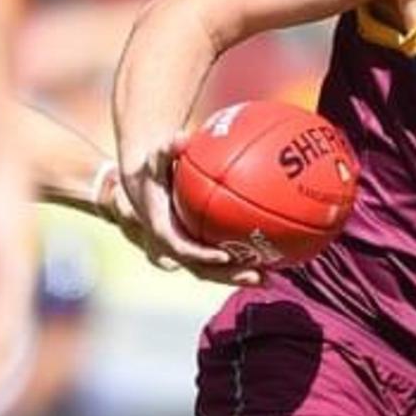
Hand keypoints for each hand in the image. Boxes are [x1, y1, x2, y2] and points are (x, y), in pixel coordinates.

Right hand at [118, 134, 260, 285]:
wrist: (144, 188)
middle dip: (228, 276)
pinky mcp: (198, 250)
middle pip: (202, 270)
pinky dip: (242, 264)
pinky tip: (271, 262)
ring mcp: (187, 252)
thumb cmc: (153, 173)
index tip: (224, 255)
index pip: (182, 249)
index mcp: (163, 231)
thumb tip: (181, 137)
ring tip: (270, 278)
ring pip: (213, 271)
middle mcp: (175, 248)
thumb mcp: (154, 160)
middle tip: (257, 276)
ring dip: (239, 276)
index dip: (202, 256)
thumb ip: (166, 150)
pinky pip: (221, 262)